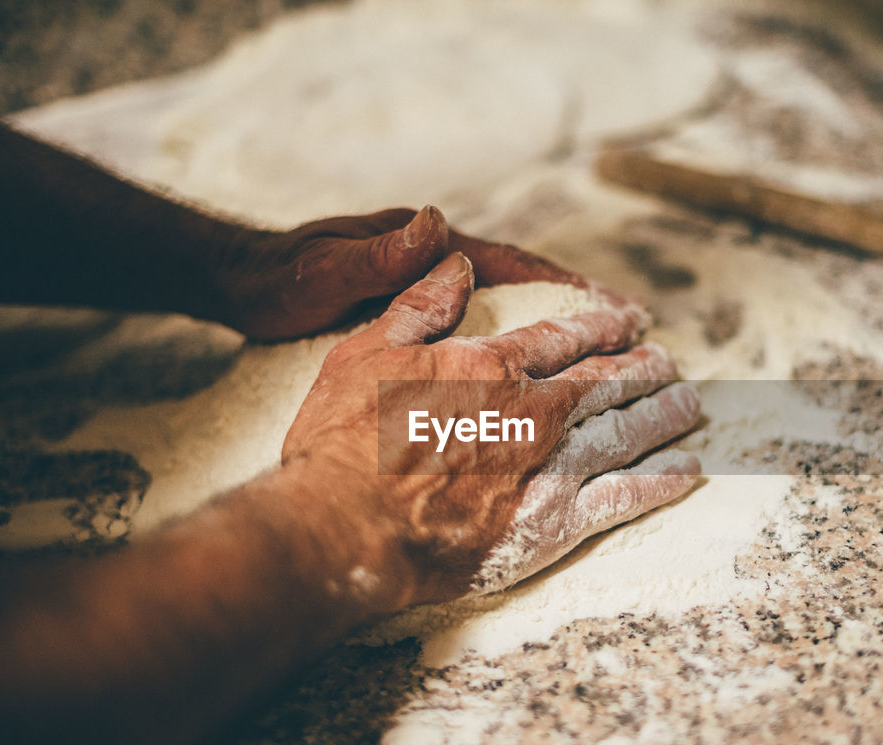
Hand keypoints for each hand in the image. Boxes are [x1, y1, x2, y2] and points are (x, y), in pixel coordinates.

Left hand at [211, 206, 630, 339]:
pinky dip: (513, 352)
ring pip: (507, 314)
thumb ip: (383, 254)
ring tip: (606, 361)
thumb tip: (437, 224)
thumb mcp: (330, 269)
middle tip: (638, 337)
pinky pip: (477, 335)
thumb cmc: (283, 279)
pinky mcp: (413, 318)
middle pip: (525, 289)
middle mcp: (436, 264)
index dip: (570, 289)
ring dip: (555, 333)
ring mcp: (428, 290)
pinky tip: (534, 382)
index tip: (621, 312)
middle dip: (580, 312)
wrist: (243, 285)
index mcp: (427, 248)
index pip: (513, 266)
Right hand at [278, 251, 700, 608]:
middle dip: (645, 366)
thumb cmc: (345, 441)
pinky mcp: (552, 524)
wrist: (345, 528)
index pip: (567, 336)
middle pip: (609, 381)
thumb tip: (457, 263)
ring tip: (690, 403)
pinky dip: (660, 481)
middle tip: (670, 361)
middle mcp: (533, 412)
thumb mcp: (366, 351)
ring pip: (627, 433)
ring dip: (663, 414)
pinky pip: (623, 498)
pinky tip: (686, 470)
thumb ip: (420, 306)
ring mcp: (549, 469)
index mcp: (492, 366)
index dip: (606, 324)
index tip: (633, 320)